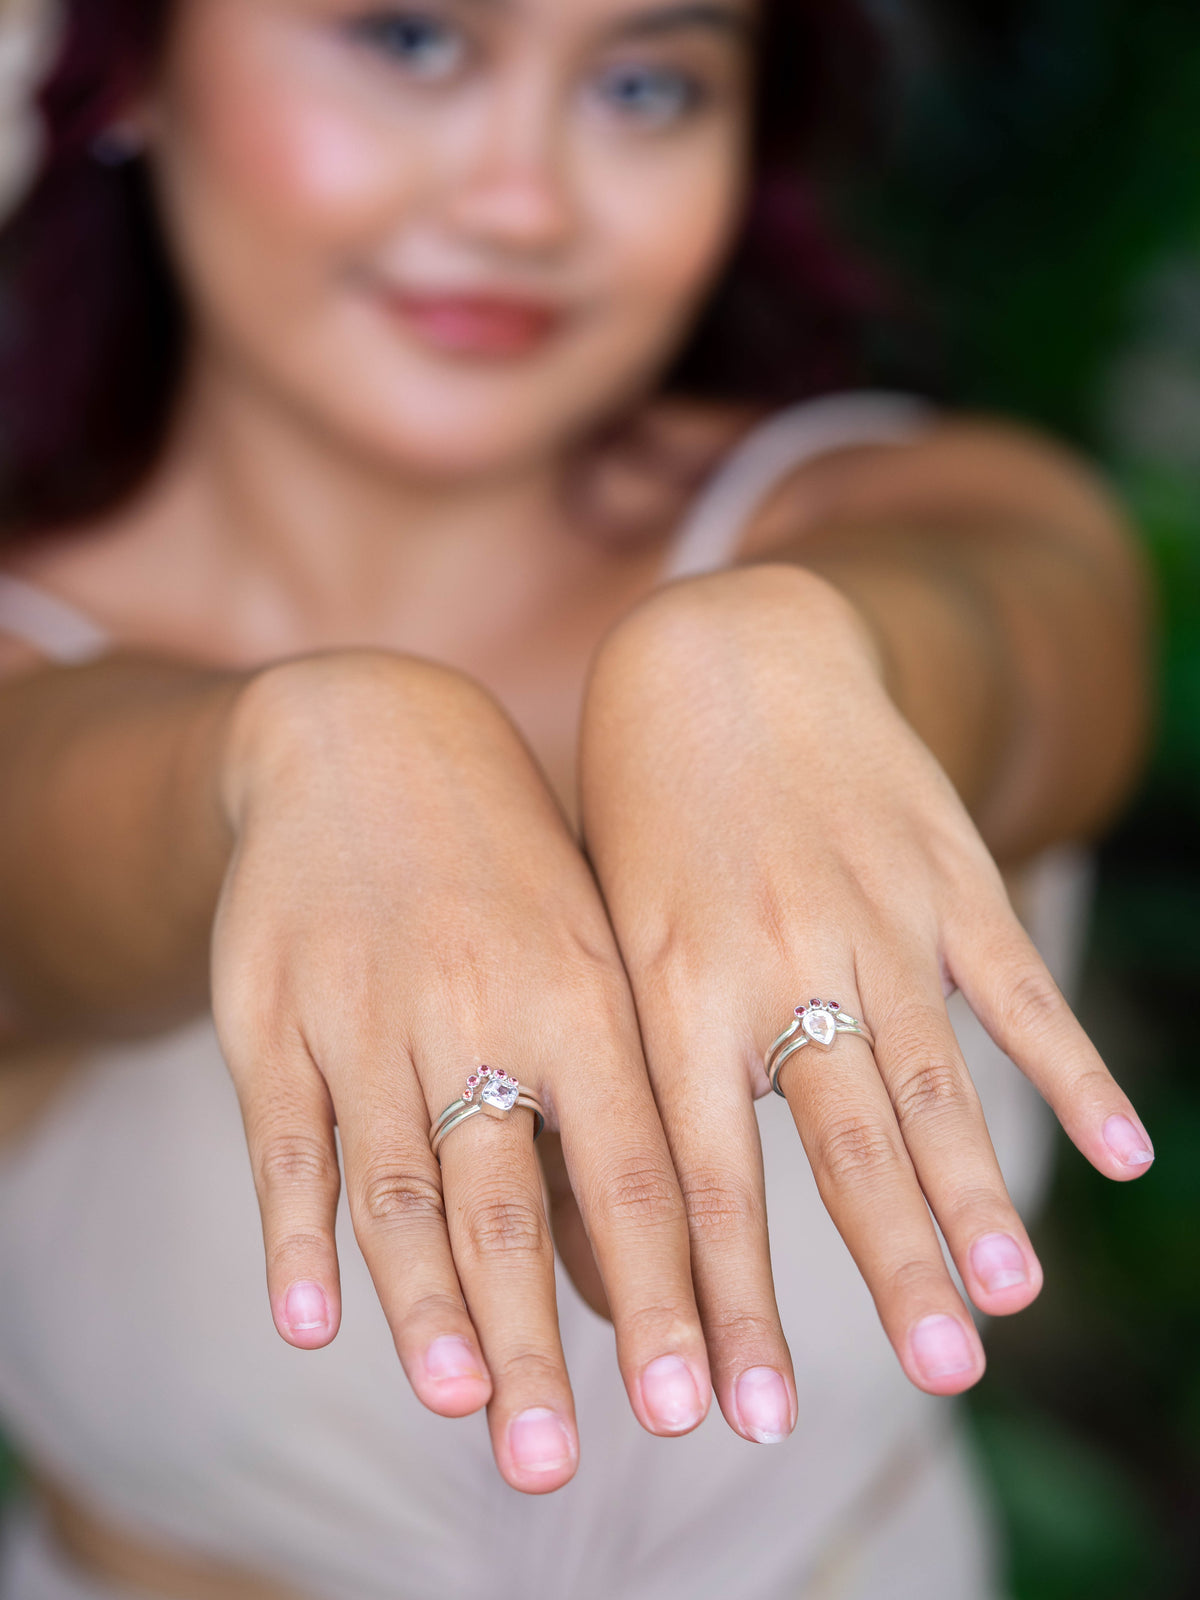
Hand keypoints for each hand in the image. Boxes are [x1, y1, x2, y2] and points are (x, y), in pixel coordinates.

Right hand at [212, 651, 709, 1493]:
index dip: (674, 1292)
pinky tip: (309, 1318)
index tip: (704, 1407)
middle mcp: (484, 1006)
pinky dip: (296, 1230)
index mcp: (587, 995)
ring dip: (427, 1302)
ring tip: (458, 1404)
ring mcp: (370, 1008)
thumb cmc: (506, 881)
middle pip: (512, 1199)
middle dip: (537, 1338)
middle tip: (553, 1462)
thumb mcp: (585, 963)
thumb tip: (638, 1290)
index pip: (642, 1169)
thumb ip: (608, 1116)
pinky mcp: (273, 1011)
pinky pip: (284, 1134)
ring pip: (401, 1178)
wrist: (365, 739)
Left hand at [579, 564, 1153, 1437]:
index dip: (715, 1300)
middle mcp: (773, 957)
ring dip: (971, 1193)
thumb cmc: (640, 820)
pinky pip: (1011, 983)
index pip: (695, 1176)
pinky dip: (1070, 1067)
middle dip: (880, 1269)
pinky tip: (1120, 1151)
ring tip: (1005, 1302)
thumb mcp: (608, 938)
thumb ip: (635, 1073)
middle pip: (836, 1142)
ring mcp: (869, 911)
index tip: (723, 1412)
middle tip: (926, 1379)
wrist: (721, 657)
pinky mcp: (940, 870)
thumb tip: (627, 1241)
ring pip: (931, 1076)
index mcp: (669, 987)